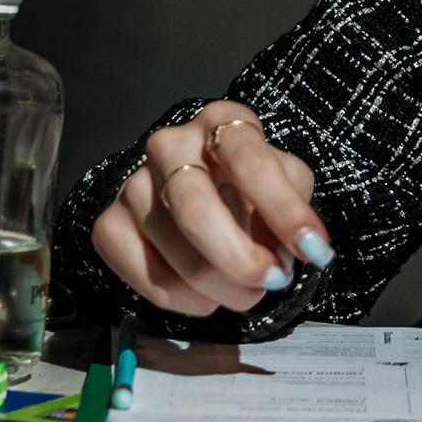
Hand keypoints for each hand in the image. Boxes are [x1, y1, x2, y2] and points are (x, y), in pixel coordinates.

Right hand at [90, 101, 333, 316]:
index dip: (283, 209)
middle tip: (272, 282)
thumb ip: (296, 208)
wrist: (202, 196)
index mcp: (221, 121)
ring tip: (247, 291)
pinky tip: (207, 297)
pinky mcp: (109, 225)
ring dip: (223, 289)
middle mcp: (169, 145)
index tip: (312, 249)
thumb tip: (305, 250)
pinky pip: (147, 277)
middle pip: (196, 210)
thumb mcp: (285, 181)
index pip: (249, 160)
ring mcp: (133, 184)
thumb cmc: (250, 187)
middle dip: (241, 259)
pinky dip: (186, 300)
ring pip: (177, 253)